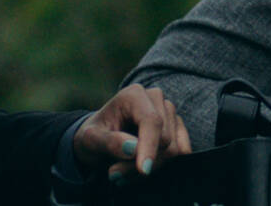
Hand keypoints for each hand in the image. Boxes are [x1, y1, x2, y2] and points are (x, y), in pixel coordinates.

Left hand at [72, 84, 191, 181]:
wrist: (100, 137)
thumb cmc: (94, 135)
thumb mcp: (90, 140)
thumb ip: (109, 142)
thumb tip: (133, 148)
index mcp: (134, 95)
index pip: (152, 121)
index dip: (150, 146)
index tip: (143, 170)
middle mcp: (155, 98)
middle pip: (164, 139)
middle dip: (142, 162)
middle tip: (116, 174)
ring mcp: (169, 111)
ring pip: (173, 149)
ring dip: (149, 167)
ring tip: (124, 171)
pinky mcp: (177, 126)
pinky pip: (181, 152)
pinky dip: (162, 166)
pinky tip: (140, 167)